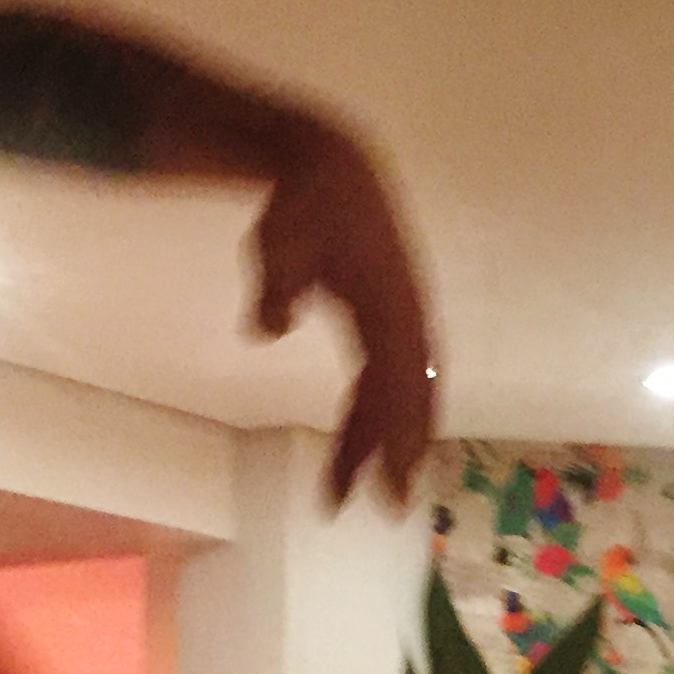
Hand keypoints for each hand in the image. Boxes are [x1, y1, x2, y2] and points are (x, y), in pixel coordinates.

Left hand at [250, 119, 435, 507]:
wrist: (332, 166)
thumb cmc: (304, 205)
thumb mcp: (281, 238)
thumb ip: (276, 285)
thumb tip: (265, 328)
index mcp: (388, 300)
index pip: (398, 378)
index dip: (394, 432)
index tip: (386, 480)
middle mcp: (405, 314)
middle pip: (408, 395)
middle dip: (397, 450)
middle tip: (383, 507)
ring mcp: (400, 318)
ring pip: (400, 392)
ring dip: (382, 440)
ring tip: (355, 490)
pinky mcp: (386, 321)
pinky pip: (386, 379)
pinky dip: (374, 415)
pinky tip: (354, 448)